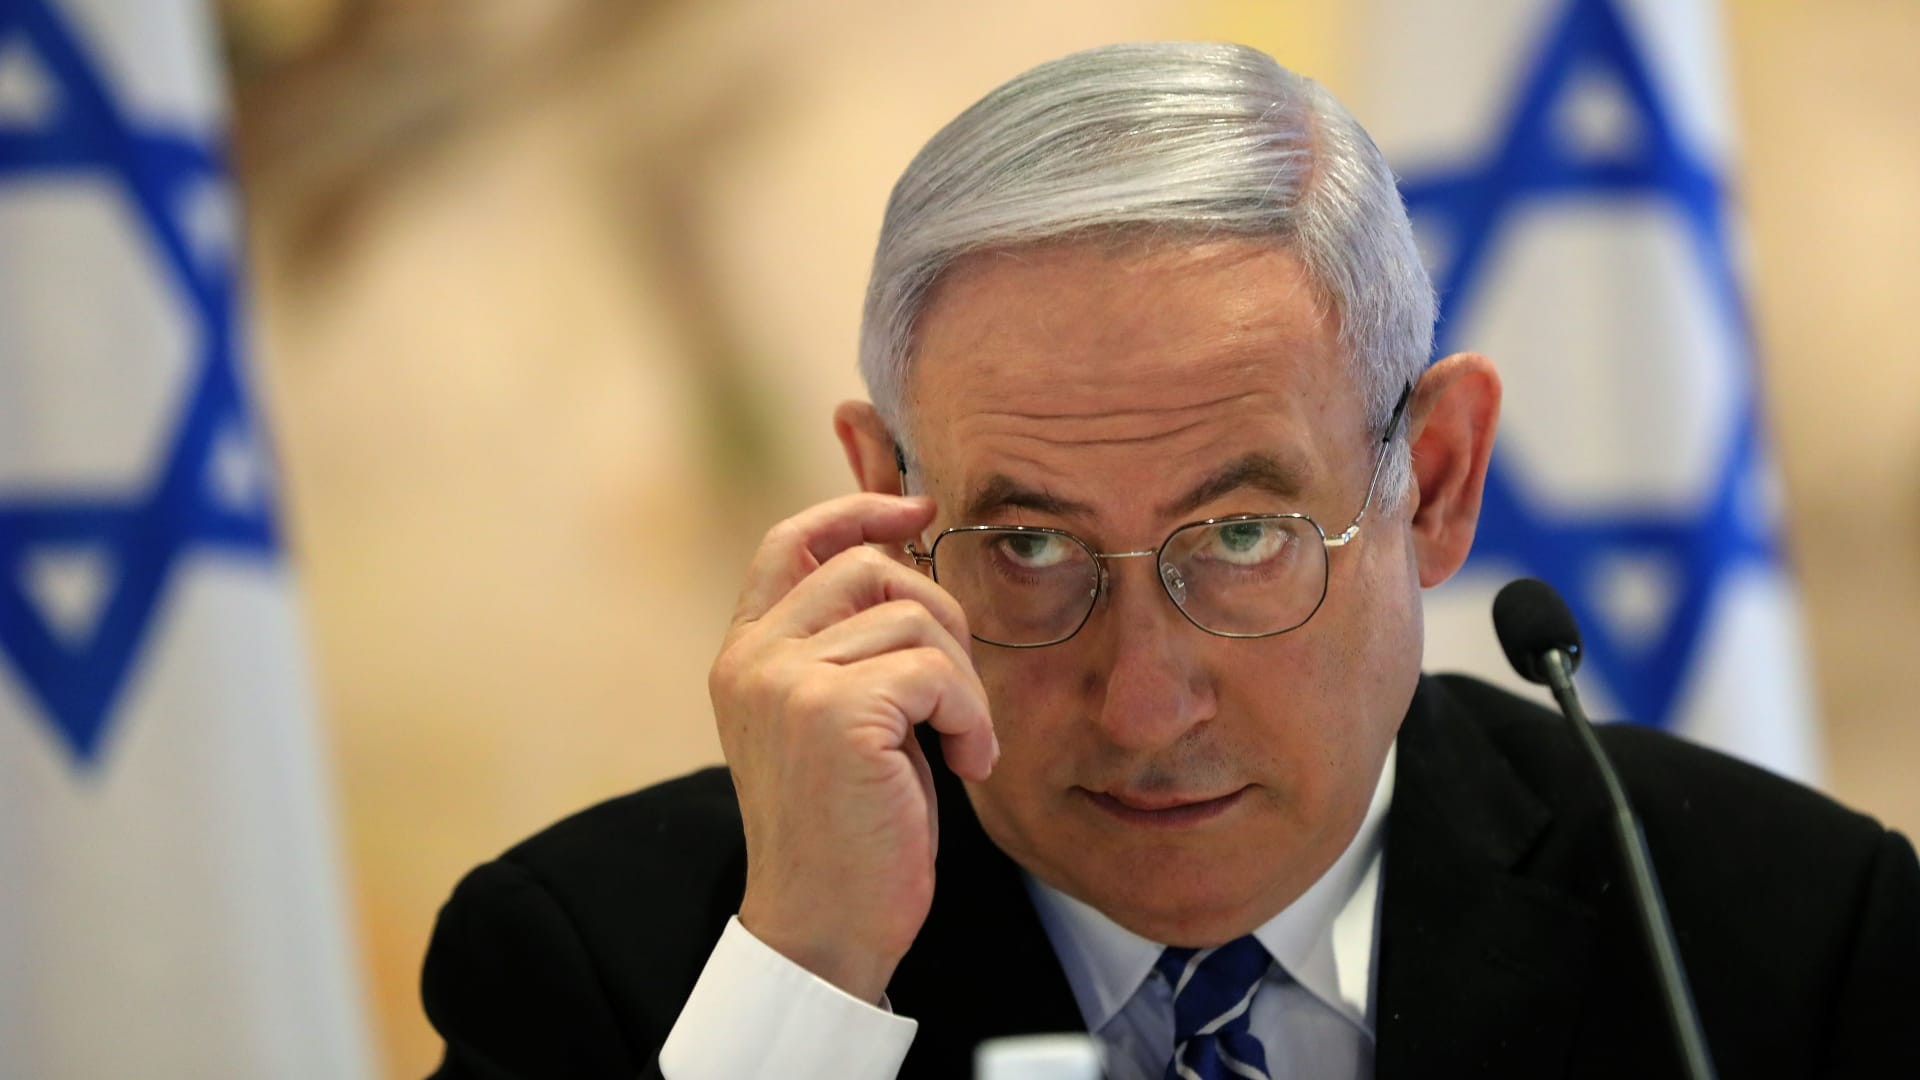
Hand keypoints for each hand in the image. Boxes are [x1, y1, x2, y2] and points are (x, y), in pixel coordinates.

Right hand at [711, 492, 996, 1002]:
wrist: (824, 929)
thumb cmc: (847, 830)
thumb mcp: (836, 718)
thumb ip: (847, 646)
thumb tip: (907, 558)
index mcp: (744, 655)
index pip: (789, 541)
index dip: (856, 510)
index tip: (917, 507)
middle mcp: (753, 658)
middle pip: (871, 566)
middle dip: (941, 614)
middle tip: (959, 690)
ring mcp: (786, 682)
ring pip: (916, 618)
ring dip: (963, 681)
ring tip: (962, 743)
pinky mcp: (834, 714)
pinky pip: (937, 671)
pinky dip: (971, 714)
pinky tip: (966, 763)